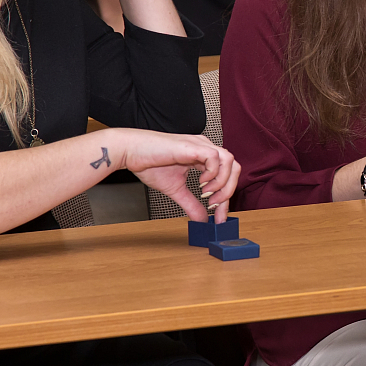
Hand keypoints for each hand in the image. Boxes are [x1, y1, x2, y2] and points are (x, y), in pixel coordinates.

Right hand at [121, 131, 240, 223]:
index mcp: (203, 156)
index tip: (219, 217)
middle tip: (215, 206)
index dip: (226, 198)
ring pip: (229, 160)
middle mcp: (205, 148)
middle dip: (229, 191)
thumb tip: (202, 220)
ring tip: (208, 194)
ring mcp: (200, 145)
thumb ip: (191, 204)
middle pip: (234, 167)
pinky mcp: (192, 146)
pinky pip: (215, 157)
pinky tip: (201, 183)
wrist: (131, 152)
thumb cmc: (149, 164)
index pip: (226, 175)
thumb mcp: (176, 190)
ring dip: (223, 182)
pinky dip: (213, 173)